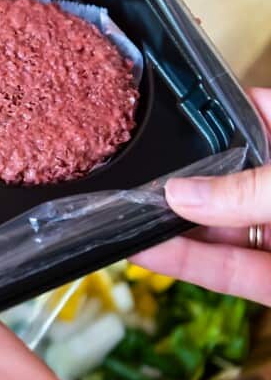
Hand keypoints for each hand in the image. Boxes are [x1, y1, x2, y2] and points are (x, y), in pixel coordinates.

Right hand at [132, 88, 270, 304]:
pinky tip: (145, 252)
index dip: (214, 109)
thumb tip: (181, 193)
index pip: (258, 113)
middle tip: (129, 173)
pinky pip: (229, 272)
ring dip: (173, 225)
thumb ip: (252, 190)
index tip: (165, 108)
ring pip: (221, 228)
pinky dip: (188, 265)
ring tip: (123, 216)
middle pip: (229, 178)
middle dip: (181, 178)